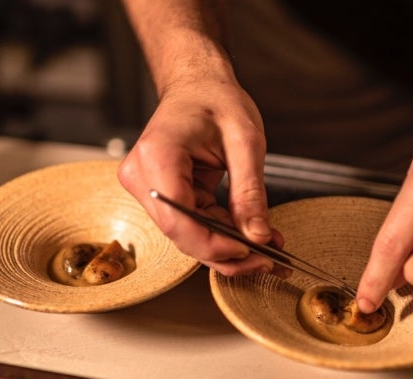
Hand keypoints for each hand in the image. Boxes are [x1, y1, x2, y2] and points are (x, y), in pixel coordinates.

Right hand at [118, 77, 283, 275]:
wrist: (197, 84)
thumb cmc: (216, 100)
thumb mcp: (245, 142)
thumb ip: (250, 192)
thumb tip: (258, 236)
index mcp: (157, 156)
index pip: (178, 220)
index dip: (215, 245)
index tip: (252, 252)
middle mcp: (143, 177)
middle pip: (182, 234)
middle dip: (227, 252)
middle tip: (268, 260)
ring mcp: (149, 189)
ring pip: (188, 236)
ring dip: (228, 247)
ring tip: (267, 249)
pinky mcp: (162, 196)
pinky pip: (193, 225)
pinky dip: (223, 234)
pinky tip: (251, 236)